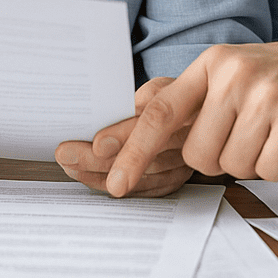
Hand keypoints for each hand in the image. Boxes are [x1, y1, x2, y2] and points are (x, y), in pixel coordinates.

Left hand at [55, 77, 193, 196]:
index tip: (96, 145)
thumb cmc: (176, 95)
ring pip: (147, 176)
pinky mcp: (183, 178)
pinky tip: (96, 181)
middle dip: (102, 160)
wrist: (210, 112)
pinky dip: (123, 188)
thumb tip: (106, 122)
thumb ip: (139, 103)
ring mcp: (190, 160)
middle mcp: (191, 134)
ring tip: (73, 168)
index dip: (125, 135)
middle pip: (145, 154)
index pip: (155, 120)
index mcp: (186, 102)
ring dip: (106, 176)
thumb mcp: (161, 88)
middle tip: (68, 157)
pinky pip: (153, 190)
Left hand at [104, 36, 277, 197]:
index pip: (163, 111)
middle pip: (200, 154)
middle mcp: (235, 74)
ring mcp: (267, 94)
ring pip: (235, 166)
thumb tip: (133, 113)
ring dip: (251, 162)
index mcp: (212, 63)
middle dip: (218, 159)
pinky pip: (268, 170)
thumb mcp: (229, 73)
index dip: (136, 149)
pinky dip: (277, 166)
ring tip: (269, 133)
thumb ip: (187, 96)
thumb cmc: (277, 77)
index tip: (116, 182)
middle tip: (243, 136)